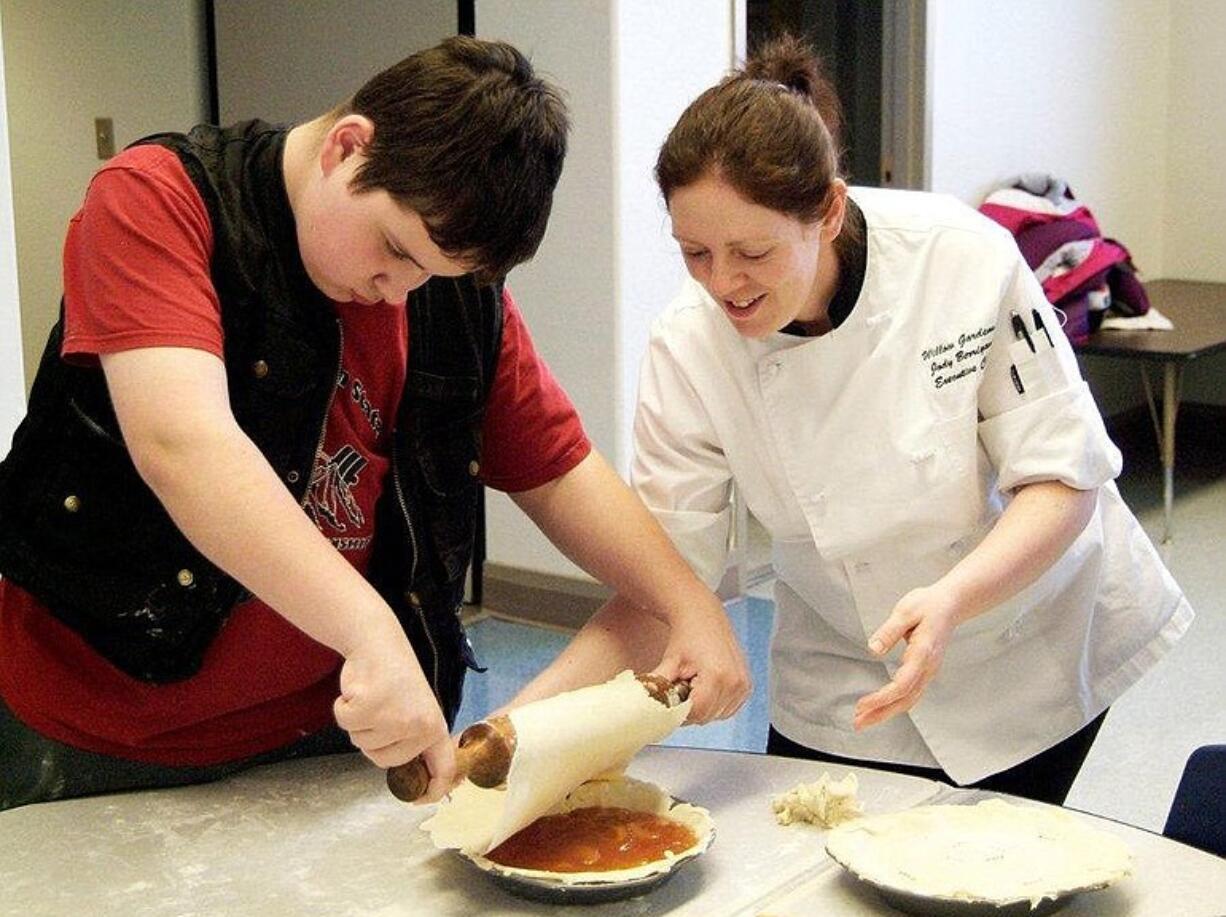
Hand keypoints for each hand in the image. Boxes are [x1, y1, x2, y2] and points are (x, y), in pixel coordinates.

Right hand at [333, 622, 455, 800]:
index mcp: (435, 728)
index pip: (443, 769)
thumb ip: (413, 740)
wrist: (378, 641)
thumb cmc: (395, 678)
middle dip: (372, 739)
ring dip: (358, 721)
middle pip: (382, 759)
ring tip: (373, 695)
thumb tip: (412, 776)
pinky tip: (358, 690)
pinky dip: (343, 708)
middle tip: (380, 709)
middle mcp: (419, 727)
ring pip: (361, 742)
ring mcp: (395, 718)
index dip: (432, 791)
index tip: (417, 799)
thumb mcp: (415, 710)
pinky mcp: (370, 707)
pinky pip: (345, 723)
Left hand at [651, 594, 750, 724]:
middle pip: (706, 717)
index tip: (671, 700)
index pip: (696, 713)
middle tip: (681, 688)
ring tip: (694, 684)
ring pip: (717, 715)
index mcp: (718, 676)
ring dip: (703, 707)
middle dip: (690, 708)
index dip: (680, 711)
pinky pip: (727, 709)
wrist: (704, 618)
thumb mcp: (669, 663)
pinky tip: (706, 686)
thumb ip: (658, 687)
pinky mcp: (746, 687)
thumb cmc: (686, 639)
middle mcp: (735, 683)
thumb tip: (644, 706)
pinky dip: (715, 704)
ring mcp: (743, 686)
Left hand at [854, 585, 960, 730]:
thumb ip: (889, 631)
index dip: (881, 699)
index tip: (861, 705)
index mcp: (923, 654)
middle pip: (905, 700)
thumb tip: (873, 649)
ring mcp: (929, 671)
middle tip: (858, 723)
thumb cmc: (929, 605)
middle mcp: (928, 668)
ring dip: (887, 712)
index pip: (902, 685)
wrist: (951, 604)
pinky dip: (895, 704)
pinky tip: (882, 708)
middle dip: (881, 714)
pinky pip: (912, 694)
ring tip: (865, 720)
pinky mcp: (926, 671)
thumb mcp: (905, 611)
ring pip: (909, 700)